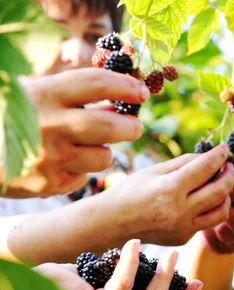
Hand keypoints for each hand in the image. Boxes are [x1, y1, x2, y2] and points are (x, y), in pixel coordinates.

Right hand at [5, 68, 148, 197]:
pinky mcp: (47, 185)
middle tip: (134, 127)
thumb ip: (72, 93)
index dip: (125, 86)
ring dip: (103, 151)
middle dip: (131, 127)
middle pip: (110, 127)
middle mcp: (47, 125)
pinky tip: (63, 163)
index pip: (97, 83)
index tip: (142, 91)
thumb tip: (119, 98)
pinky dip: (81, 170)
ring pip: (103, 156)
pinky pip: (83, 177)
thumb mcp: (32, 93)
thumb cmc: (9, 117)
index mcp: (43, 94)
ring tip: (86, 146)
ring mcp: (48, 158)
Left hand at [34, 240, 203, 289]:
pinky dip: (130, 263)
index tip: (197, 284)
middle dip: (176, 289)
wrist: (35, 289)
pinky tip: (134, 244)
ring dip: (162, 277)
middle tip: (178, 259)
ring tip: (169, 254)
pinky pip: (123, 285)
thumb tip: (155, 268)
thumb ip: (129, 287)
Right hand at [109, 145, 233, 245]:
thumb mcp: (155, 170)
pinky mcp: (184, 238)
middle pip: (220, 191)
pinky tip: (204, 199)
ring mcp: (183, 228)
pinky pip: (207, 222)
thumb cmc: (132, 191)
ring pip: (222, 212)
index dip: (219, 156)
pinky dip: (211, 209)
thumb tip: (211, 156)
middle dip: (229, 175)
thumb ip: (185, 163)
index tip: (224, 149)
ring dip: (227, 196)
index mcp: (170, 188)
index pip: (206, 168)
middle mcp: (179, 211)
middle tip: (228, 167)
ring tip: (221, 184)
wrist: (112, 223)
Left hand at [202, 185, 233, 253]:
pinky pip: (213, 241)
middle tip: (214, 193)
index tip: (230, 185)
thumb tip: (230, 171)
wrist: (216, 215)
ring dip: (215, 218)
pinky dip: (207, 228)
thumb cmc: (232, 197)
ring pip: (226, 235)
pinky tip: (201, 215)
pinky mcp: (221, 251)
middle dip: (228, 210)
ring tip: (205, 202)